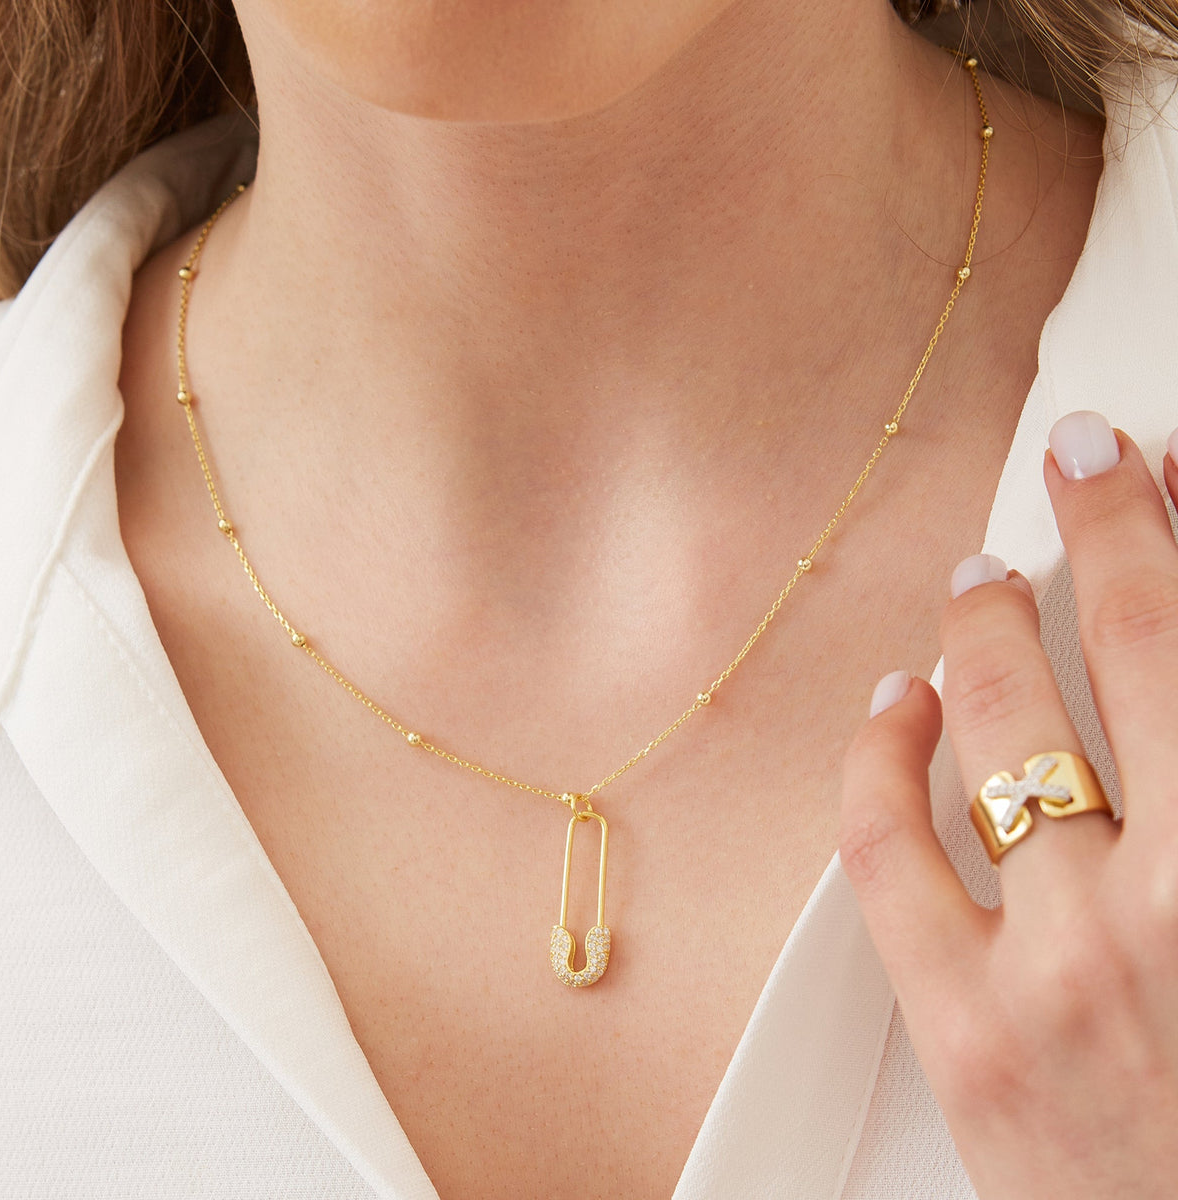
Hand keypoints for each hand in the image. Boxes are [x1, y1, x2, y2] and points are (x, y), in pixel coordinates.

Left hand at [840, 411, 1177, 1198]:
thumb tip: (1161, 684)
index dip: (1168, 530)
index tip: (1150, 464)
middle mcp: (1176, 905)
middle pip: (1126, 650)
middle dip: (1102, 534)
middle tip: (1081, 467)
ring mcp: (1062, 971)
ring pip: (1000, 731)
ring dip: (987, 629)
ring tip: (982, 581)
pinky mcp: (965, 1036)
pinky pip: (886, 852)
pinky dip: (878, 757)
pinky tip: (896, 703)